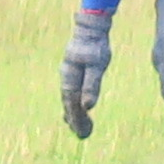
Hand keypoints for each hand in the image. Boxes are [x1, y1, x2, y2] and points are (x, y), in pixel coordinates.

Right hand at [58, 8, 112, 139]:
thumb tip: (88, 107)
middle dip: (75, 120)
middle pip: (69, 104)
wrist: (90, 27)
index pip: (72, 105)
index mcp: (70, 79)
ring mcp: (68, 75)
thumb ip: (92, 85)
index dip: (76, 120)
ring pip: (70, 99)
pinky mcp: (73, 71)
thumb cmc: (96, 45)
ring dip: (74, 113)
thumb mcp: (97, 65)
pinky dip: (74, 103)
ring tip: (79, 127)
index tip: (82, 133)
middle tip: (83, 136)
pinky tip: (77, 108)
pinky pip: (72, 92)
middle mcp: (66, 79)